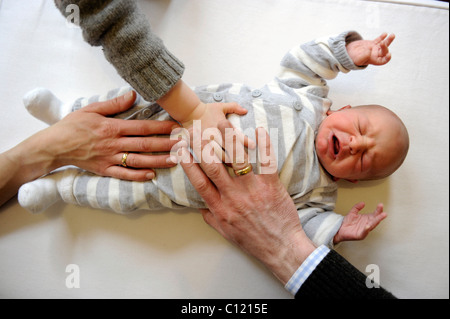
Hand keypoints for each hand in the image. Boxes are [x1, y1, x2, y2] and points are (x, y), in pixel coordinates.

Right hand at [45, 90, 178, 180]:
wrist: (54, 146)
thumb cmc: (72, 126)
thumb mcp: (91, 109)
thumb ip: (114, 104)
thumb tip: (133, 95)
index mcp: (112, 128)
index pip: (142, 127)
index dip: (161, 127)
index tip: (176, 127)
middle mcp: (114, 144)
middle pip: (145, 144)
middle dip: (166, 144)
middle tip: (183, 144)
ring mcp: (110, 159)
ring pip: (139, 160)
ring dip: (158, 161)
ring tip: (175, 160)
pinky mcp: (105, 170)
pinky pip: (124, 174)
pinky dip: (138, 176)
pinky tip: (152, 175)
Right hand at [179, 123, 315, 283]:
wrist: (281, 248)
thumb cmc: (254, 240)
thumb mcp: (226, 232)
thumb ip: (211, 217)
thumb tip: (201, 207)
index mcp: (220, 207)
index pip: (199, 181)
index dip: (187, 163)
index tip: (180, 148)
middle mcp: (233, 197)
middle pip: (213, 165)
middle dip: (202, 145)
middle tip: (195, 128)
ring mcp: (252, 190)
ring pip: (237, 159)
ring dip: (229, 139)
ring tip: (221, 123)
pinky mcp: (271, 186)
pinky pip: (266, 161)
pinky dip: (263, 144)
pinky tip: (259, 130)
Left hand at [333, 202, 386, 243]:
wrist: (340, 229)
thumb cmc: (347, 223)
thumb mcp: (352, 212)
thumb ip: (357, 207)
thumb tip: (363, 203)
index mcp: (367, 219)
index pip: (374, 214)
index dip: (378, 210)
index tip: (380, 205)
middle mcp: (367, 225)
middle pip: (375, 220)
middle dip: (379, 216)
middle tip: (384, 212)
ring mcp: (364, 231)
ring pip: (371, 226)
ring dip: (376, 222)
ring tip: (380, 217)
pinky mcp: (359, 235)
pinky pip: (364, 233)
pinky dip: (366, 230)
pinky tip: (368, 226)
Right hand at [346, 33, 394, 65]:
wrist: (348, 52)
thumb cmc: (352, 58)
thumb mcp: (357, 59)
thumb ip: (363, 56)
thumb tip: (370, 51)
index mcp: (373, 60)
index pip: (383, 61)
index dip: (387, 58)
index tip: (389, 54)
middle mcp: (375, 54)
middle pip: (384, 51)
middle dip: (385, 47)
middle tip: (382, 43)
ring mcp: (374, 48)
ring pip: (383, 44)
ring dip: (388, 40)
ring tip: (392, 35)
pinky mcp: (372, 43)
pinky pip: (378, 40)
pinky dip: (382, 36)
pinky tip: (385, 33)